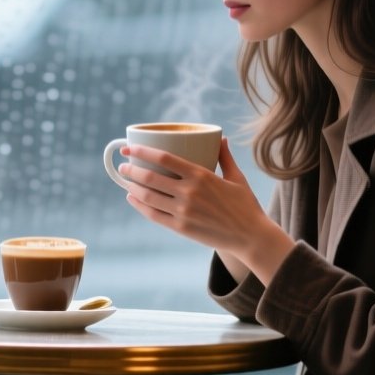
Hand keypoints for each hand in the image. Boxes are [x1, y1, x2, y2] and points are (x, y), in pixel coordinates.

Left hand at [119, 137, 294, 279]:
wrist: (251, 236)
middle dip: (131, 170)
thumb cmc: (245, 205)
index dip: (142, 152)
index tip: (129, 148)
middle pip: (150, 177)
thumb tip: (221, 138)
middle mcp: (189, 192)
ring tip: (126, 180)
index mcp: (201, 175)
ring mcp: (183, 211)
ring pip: (148, 196)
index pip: (164, 158)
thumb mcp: (237, 177)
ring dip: (132, 187)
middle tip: (123, 165)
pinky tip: (133, 198)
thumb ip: (225, 157)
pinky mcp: (181, 228)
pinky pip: (153, 215)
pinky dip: (139, 206)